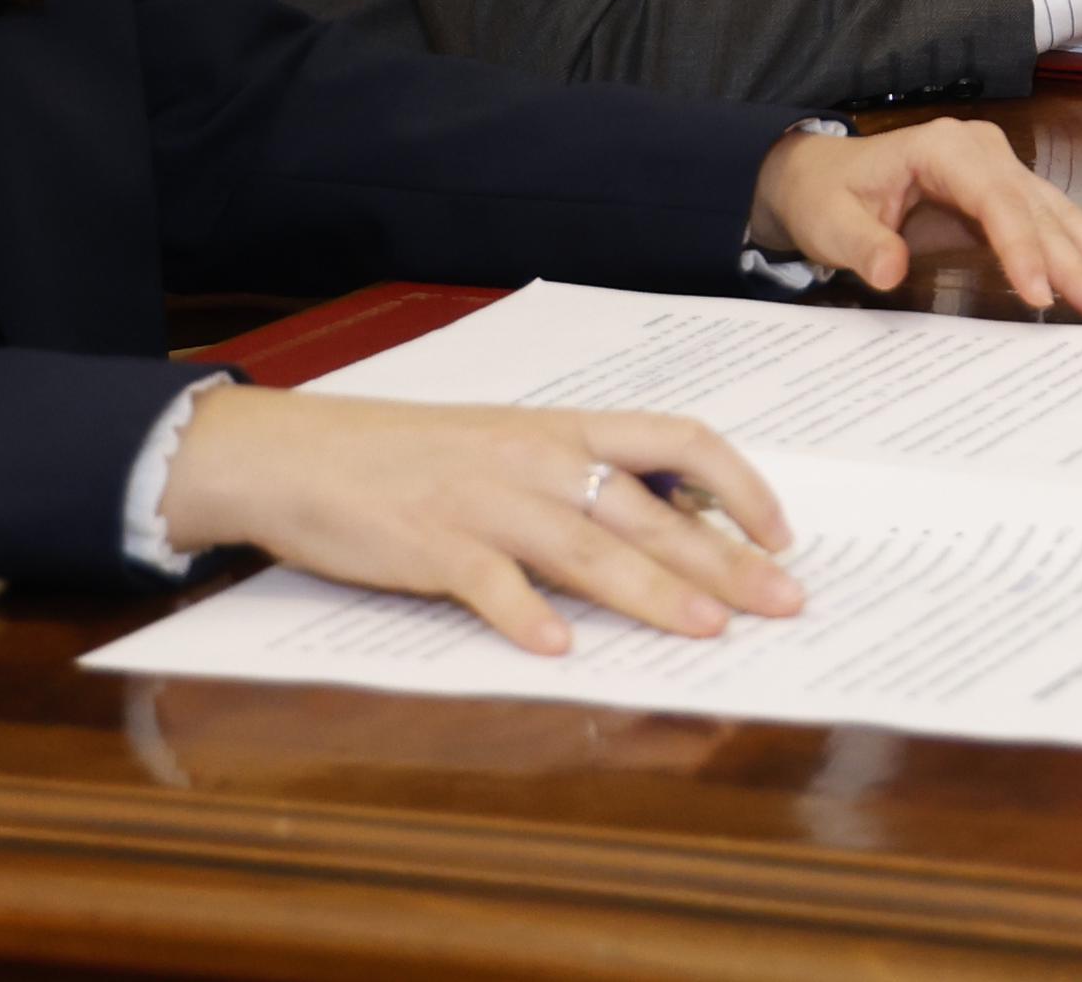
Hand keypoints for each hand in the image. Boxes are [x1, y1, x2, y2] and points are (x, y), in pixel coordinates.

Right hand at [154, 388, 798, 656]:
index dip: (740, 485)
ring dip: (653, 593)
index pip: (679, 440)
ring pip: (589, 548)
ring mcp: (485, 502)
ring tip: (707, 631)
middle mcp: (537, 460)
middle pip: (651, 509)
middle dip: (725, 560)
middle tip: (782, 602)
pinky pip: (489, 584)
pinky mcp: (431, 544)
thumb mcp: (506, 444)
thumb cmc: (408, 453)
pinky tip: (559, 651)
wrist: (299, 453)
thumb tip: (663, 519)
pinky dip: (526, 618)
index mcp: (563, 430)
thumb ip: (578, 476)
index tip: (781, 532)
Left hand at [753, 118, 1081, 319]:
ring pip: (1059, 216)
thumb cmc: (828, 196)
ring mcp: (1000, 171)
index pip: (996, 200)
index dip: (1022, 248)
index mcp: (944, 150)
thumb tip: (889, 270)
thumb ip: (861, 246)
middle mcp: (983, 153)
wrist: (822, 177)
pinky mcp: (1007, 195)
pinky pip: (1052, 225)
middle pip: (1041, 211)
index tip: (1041, 296)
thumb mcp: (831, 223)